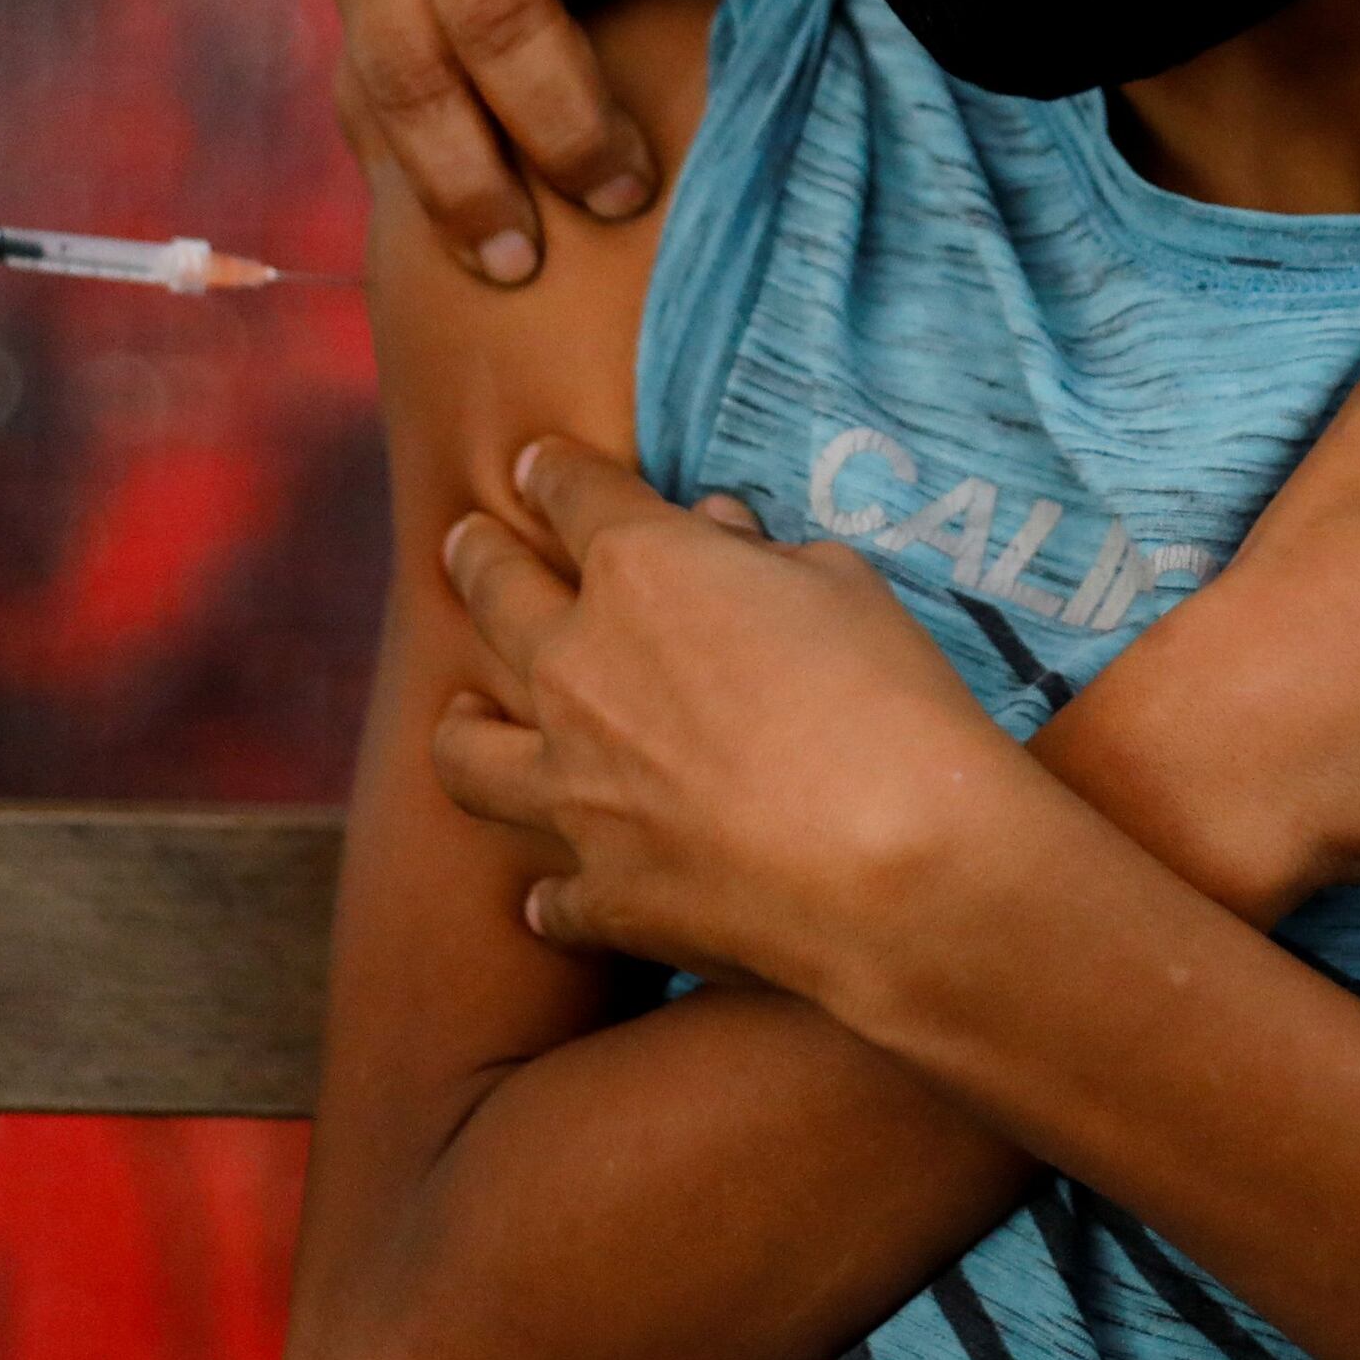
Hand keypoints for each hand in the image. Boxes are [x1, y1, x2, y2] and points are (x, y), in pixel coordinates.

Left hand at [430, 445, 1036, 984]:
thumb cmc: (889, 699)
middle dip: (477, 557)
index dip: (555, 472)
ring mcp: (573, 786)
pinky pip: (549, 893)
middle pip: (494, 594)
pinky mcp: (597, 890)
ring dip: (460, 720)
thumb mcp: (843, 584)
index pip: (574, 494)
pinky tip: (554, 894)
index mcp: (639, 569)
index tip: (539, 465)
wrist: (899, 865)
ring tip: (462, 710)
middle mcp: (577, 668)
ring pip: (466, 747)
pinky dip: (553, 891)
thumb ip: (764, 555)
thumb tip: (719, 535)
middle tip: (466, 543)